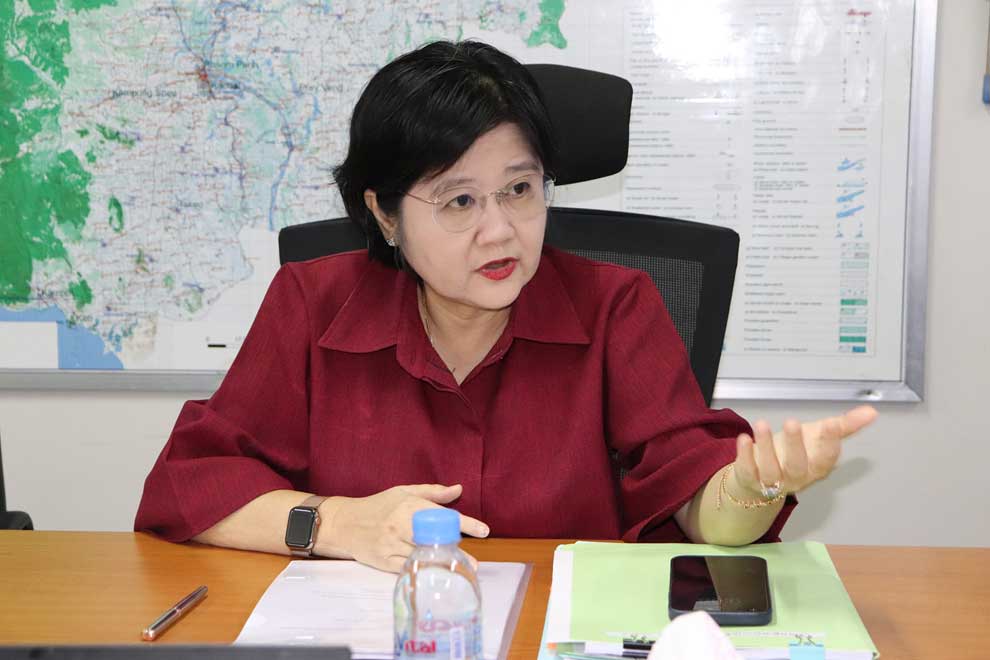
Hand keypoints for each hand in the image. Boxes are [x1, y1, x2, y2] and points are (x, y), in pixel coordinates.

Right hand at [320, 484, 488, 572]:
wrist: (343, 524)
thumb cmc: (377, 506)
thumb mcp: (402, 492)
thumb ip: (432, 492)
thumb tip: (458, 489)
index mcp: (408, 505)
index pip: (442, 515)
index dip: (465, 524)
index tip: (484, 530)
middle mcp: (401, 525)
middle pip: (436, 539)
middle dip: (456, 551)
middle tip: (472, 562)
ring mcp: (392, 545)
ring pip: (423, 557)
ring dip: (443, 564)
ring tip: (459, 571)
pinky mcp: (384, 562)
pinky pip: (408, 569)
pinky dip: (423, 573)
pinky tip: (435, 576)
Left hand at [731, 405, 877, 497]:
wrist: (764, 476)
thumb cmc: (797, 453)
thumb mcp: (820, 436)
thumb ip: (845, 425)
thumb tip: (872, 411)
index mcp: (816, 467)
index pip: (826, 458)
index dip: (829, 443)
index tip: (830, 425)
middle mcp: (796, 477)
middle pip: (797, 466)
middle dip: (795, 444)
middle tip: (792, 421)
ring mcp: (772, 481)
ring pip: (770, 469)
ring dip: (765, 446)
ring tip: (762, 423)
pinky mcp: (750, 478)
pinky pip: (747, 470)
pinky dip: (745, 455)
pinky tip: (744, 438)